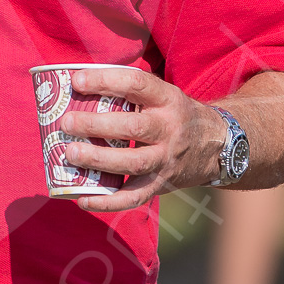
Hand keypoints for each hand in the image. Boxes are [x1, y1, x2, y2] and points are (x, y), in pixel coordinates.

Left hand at [57, 66, 225, 212]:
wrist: (216, 145)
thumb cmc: (173, 114)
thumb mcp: (161, 94)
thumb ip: (128, 90)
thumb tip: (74, 83)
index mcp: (167, 99)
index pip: (136, 84)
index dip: (105, 81)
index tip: (76, 81)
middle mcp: (169, 128)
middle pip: (134, 128)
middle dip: (97, 125)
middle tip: (67, 123)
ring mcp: (166, 159)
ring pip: (134, 163)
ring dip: (99, 160)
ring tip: (71, 154)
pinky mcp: (162, 184)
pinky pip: (135, 196)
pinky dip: (108, 202)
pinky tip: (83, 199)